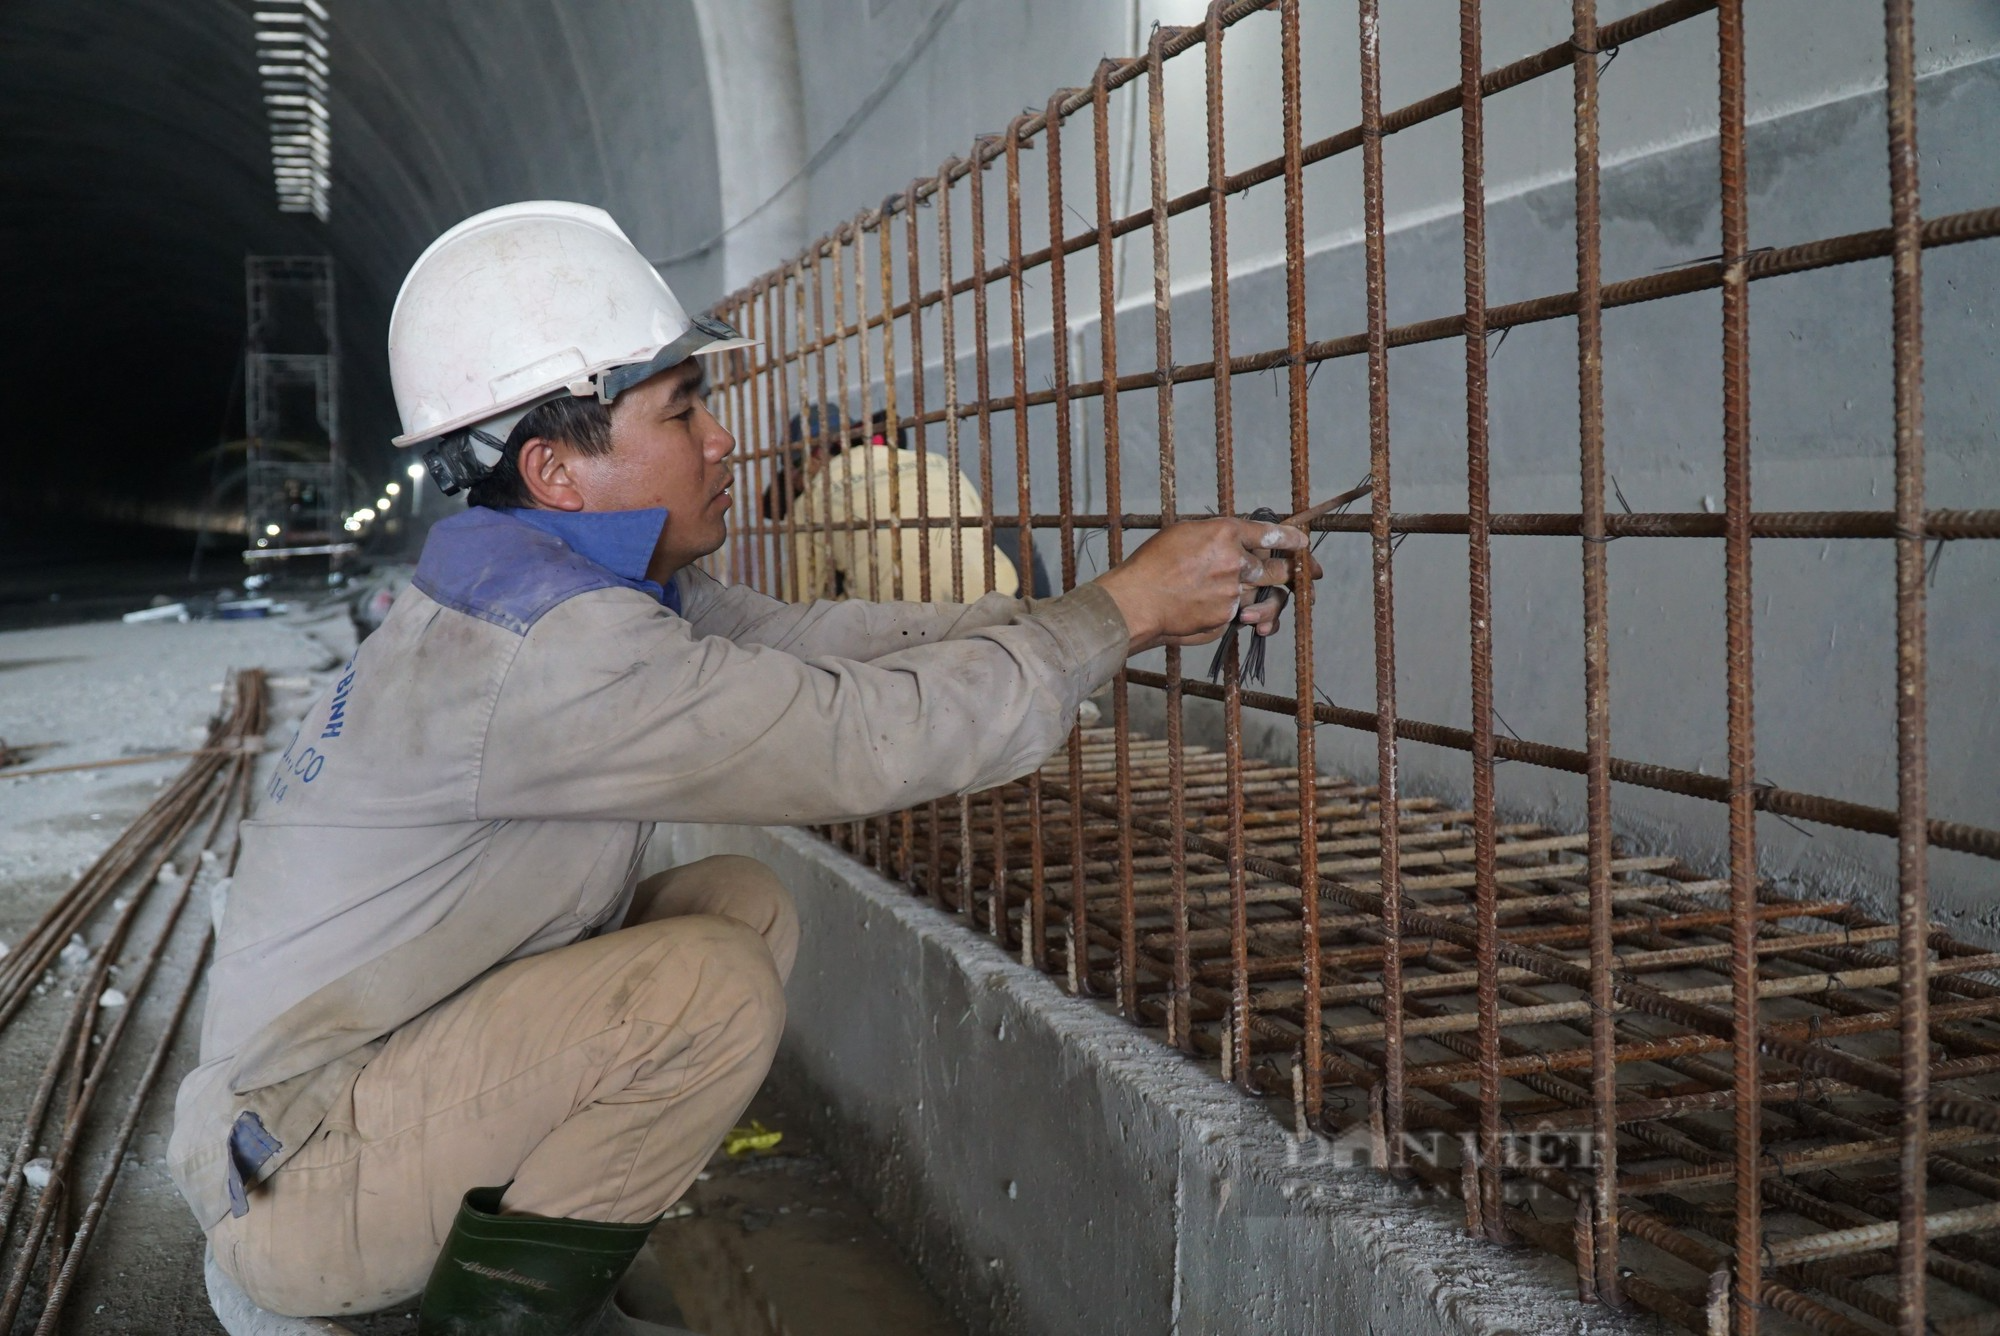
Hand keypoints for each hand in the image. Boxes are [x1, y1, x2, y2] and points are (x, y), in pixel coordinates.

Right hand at [1092, 517, 1322, 654]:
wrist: (1137, 601)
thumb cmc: (1151, 564)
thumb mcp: (1184, 533)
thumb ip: (1215, 536)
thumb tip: (1235, 539)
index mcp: (1224, 533)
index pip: (1269, 532)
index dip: (1291, 536)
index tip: (1303, 541)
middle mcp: (1235, 560)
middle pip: (1279, 567)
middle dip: (1299, 571)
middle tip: (1312, 573)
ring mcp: (1232, 590)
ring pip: (1262, 595)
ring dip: (1266, 600)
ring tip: (1261, 605)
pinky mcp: (1226, 616)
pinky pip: (1242, 614)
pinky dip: (1242, 616)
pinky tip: (1235, 620)